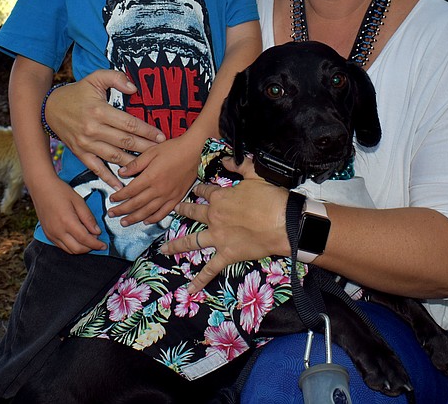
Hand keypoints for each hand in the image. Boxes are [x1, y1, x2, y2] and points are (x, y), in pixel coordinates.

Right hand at [30, 177, 107, 254]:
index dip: (96, 244)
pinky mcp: (48, 234)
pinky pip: (61, 246)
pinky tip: (78, 238)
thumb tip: (97, 231)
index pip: (85, 239)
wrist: (41, 187)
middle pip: (77, 249)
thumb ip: (88, 218)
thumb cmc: (59, 191)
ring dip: (81, 248)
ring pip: (69, 250)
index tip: (104, 245)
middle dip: (90, 248)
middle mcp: (58, 231)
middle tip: (98, 242)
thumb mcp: (78, 201)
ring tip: (89, 240)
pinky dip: (72, 246)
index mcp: (67, 221)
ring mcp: (51, 234)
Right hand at [44, 71, 166, 187]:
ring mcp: (86, 144)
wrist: (50, 108)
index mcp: (99, 111)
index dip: (147, 131)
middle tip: (161, 152)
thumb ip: (116, 78)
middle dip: (146, 148)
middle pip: (125, 142)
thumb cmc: (77, 93)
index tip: (161, 137)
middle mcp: (93, 129)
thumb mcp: (95, 78)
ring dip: (133, 163)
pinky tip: (122, 186)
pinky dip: (109, 178)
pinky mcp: (80, 153)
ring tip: (149, 167)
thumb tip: (134, 88)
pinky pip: (97, 169)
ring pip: (115, 157)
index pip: (129, 124)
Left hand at [107, 137, 199, 226]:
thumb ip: (136, 164)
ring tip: (124, 222)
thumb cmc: (174, 149)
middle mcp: (158, 189)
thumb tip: (121, 173)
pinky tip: (146, 221)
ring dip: (134, 218)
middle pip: (136, 204)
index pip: (130, 191)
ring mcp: (168, 195)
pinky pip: (164, 212)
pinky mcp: (177, 198)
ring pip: (148, 211)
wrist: (194, 151)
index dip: (119, 196)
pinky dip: (154, 218)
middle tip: (111, 214)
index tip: (112, 199)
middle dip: (122, 210)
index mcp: (150, 177)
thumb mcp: (151, 152)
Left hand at [161, 162, 289, 292]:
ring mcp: (218, 238)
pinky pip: (210, 269)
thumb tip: (227, 158)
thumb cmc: (270, 198)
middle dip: (182, 211)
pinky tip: (190, 289)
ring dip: (177, 245)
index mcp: (220, 198)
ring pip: (192, 241)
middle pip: (193, 213)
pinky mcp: (226, 254)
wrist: (282, 222)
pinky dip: (200, 280)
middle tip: (175, 211)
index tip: (196, 190)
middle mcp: (214, 217)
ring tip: (164, 248)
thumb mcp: (255, 174)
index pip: (205, 192)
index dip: (200, 190)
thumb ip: (239, 164)